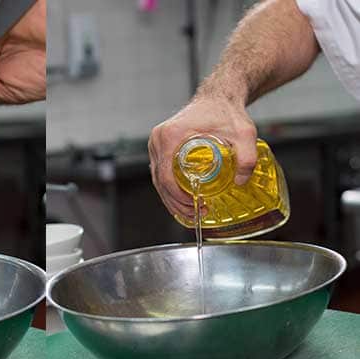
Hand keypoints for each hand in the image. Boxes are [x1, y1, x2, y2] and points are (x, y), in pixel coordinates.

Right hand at [148, 94, 257, 219]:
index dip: (177, 196)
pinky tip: (182, 200)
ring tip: (190, 212)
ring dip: (171, 198)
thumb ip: (247, 157)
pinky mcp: (161, 146)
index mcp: (170, 136)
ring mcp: (157, 143)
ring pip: (158, 179)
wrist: (218, 96)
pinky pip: (161, 172)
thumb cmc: (225, 111)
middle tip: (195, 214)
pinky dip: (170, 188)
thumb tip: (240, 181)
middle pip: (160, 180)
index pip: (165, 175)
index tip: (194, 205)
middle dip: (175, 202)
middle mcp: (158, 139)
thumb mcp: (243, 133)